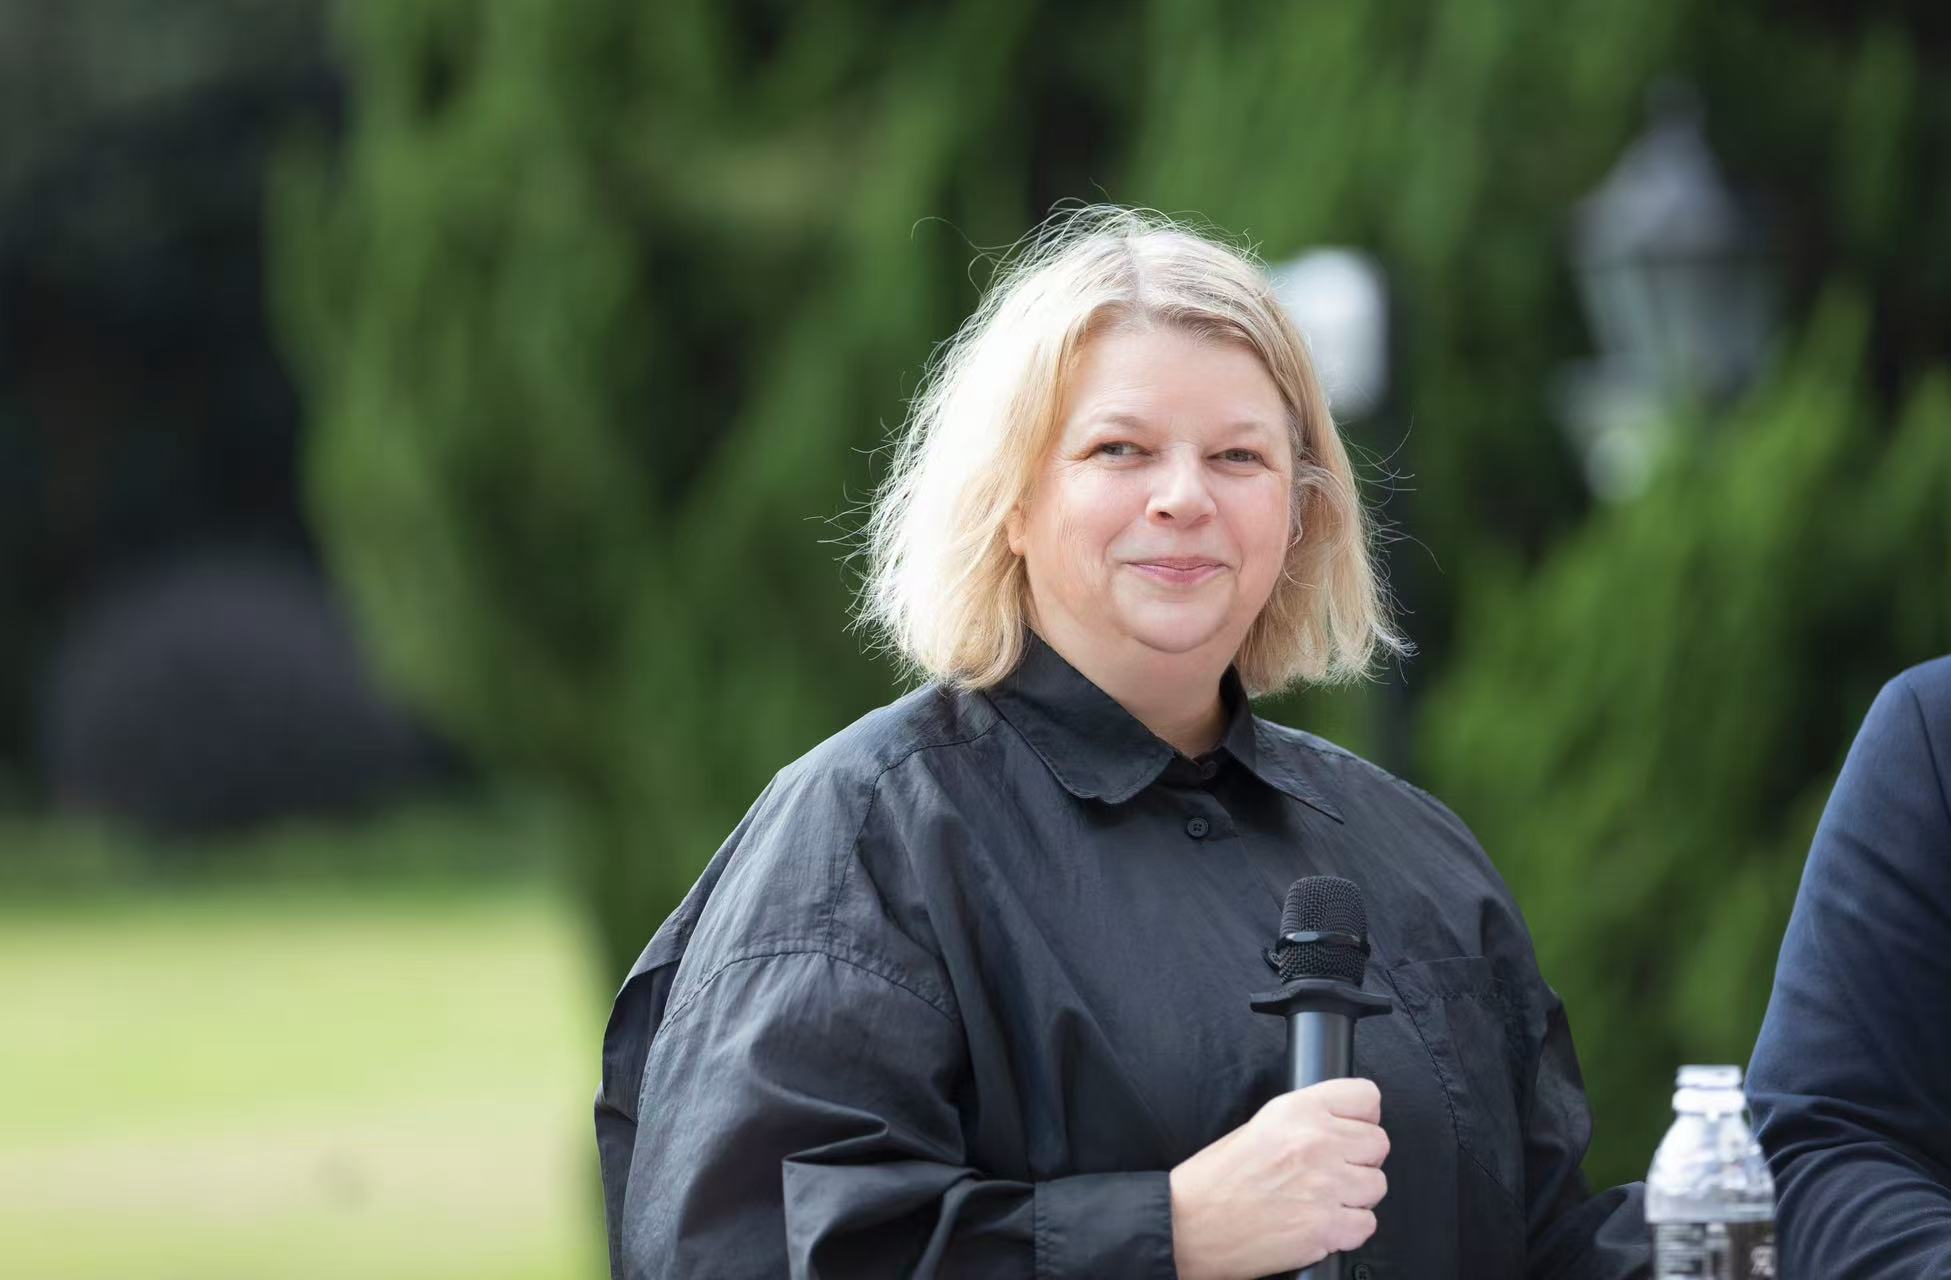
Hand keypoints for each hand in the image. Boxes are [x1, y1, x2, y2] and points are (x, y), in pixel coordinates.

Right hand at [1167, 1077, 1389, 1279]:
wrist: (1191, 1224)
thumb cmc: (1215, 1180)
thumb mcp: (1259, 1126)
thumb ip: (1306, 1120)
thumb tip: (1341, 1126)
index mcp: (1298, 1111)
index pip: (1366, 1098)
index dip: (1361, 1116)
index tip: (1352, 1128)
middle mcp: (1317, 1143)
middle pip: (1378, 1143)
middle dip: (1359, 1158)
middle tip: (1332, 1168)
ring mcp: (1326, 1187)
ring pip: (1376, 1185)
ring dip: (1355, 1195)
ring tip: (1322, 1198)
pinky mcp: (1327, 1228)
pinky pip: (1366, 1224)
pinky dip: (1348, 1228)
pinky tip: (1320, 1222)